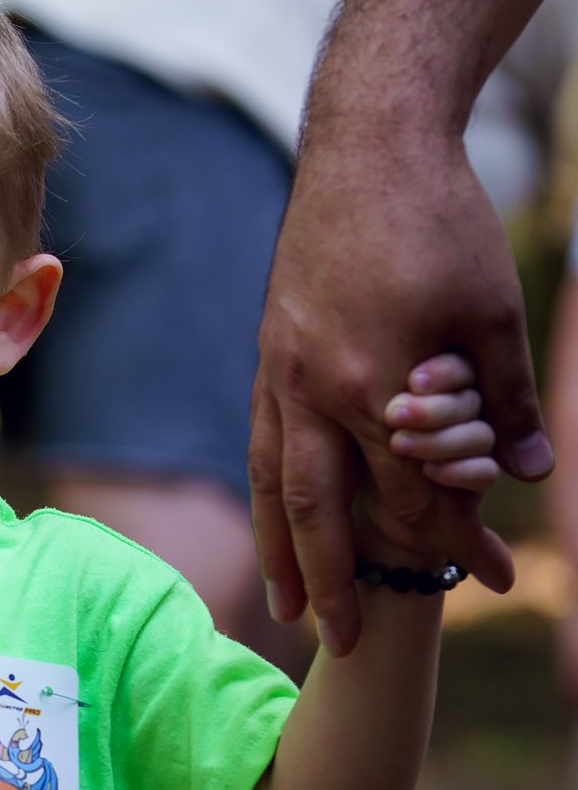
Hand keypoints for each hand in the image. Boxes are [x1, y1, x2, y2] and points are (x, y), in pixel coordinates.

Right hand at [253, 122, 540, 651]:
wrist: (367, 145)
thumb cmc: (441, 219)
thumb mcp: (495, 311)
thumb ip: (505, 400)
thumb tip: (526, 475)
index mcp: (377, 384)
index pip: (415, 490)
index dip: (453, 541)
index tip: (484, 580)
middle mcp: (316, 390)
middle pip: (324, 514)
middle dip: (340, 584)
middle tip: (351, 645)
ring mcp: (283, 374)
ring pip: (276, 487)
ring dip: (284, 557)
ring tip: (290, 611)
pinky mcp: (271, 354)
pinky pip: (262, 445)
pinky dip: (270, 497)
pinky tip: (278, 523)